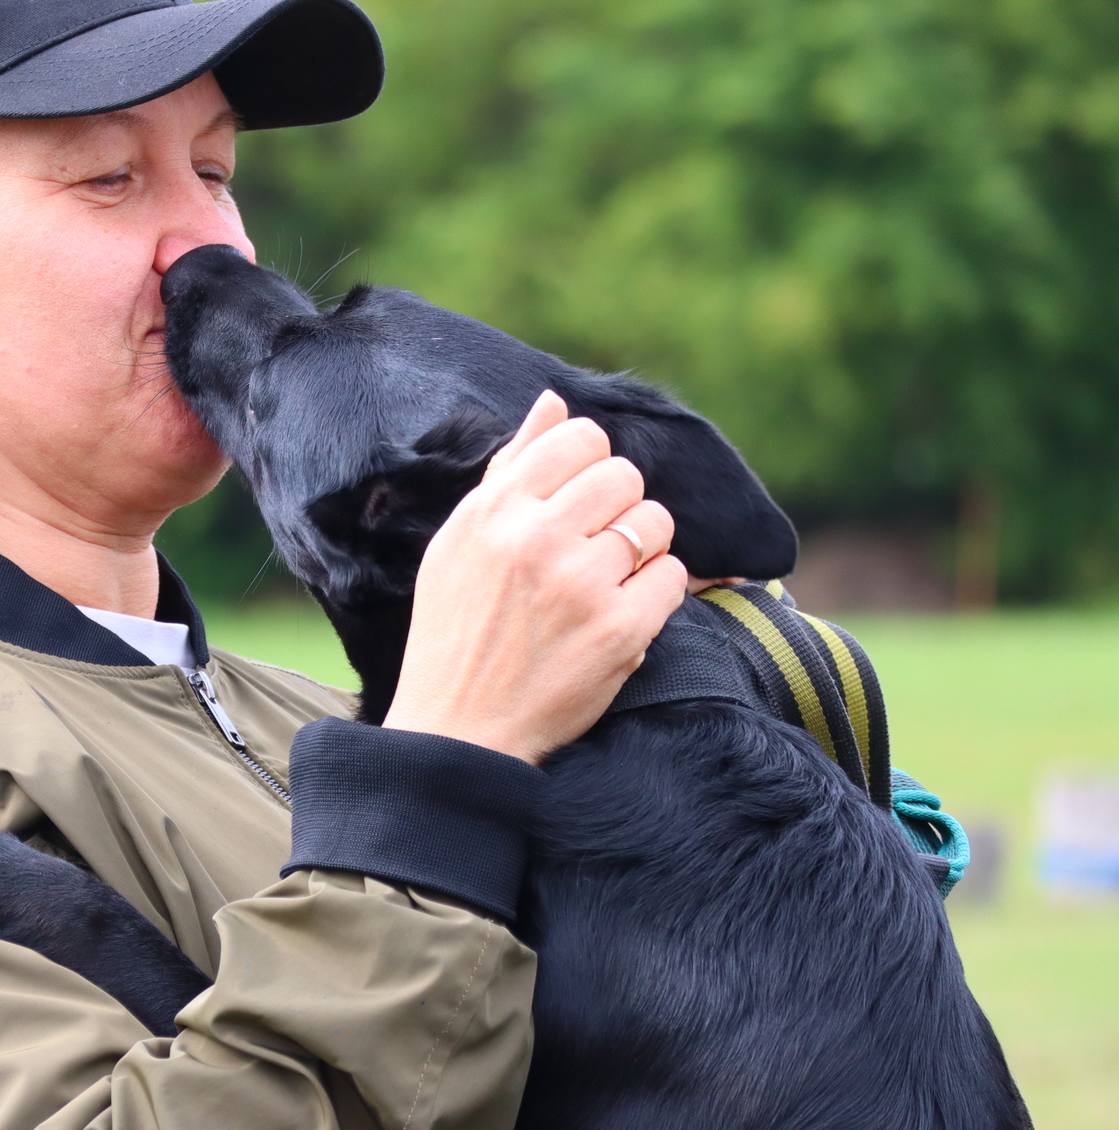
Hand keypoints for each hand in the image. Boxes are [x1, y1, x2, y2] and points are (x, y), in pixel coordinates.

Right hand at [382, 391, 686, 763]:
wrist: (459, 727)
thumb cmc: (455, 632)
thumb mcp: (459, 543)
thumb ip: (510, 469)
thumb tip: (554, 402)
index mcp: (494, 512)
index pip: (579, 438)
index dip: (590, 463)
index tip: (578, 498)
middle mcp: (536, 539)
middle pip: (624, 476)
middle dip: (618, 505)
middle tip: (593, 545)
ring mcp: (580, 584)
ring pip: (655, 523)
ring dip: (640, 549)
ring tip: (606, 580)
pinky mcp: (619, 630)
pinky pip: (673, 577)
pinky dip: (656, 594)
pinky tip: (619, 613)